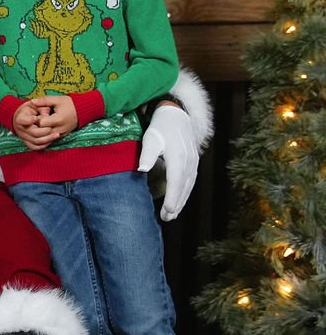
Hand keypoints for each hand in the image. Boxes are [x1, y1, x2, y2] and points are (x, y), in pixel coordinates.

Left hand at [138, 103, 198, 221]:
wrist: (176, 115)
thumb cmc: (160, 127)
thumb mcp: (150, 138)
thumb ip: (147, 154)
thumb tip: (142, 170)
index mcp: (178, 156)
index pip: (176, 181)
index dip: (173, 197)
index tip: (168, 211)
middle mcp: (189, 161)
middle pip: (184, 187)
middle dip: (176, 204)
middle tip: (166, 218)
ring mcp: (193, 162)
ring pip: (188, 186)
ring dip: (181, 201)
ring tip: (172, 215)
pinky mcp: (193, 162)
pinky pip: (190, 181)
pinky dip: (184, 193)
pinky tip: (178, 201)